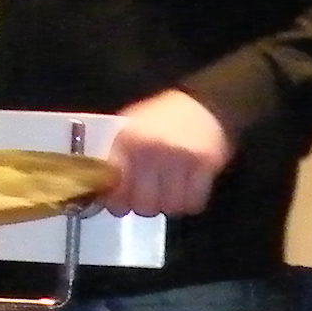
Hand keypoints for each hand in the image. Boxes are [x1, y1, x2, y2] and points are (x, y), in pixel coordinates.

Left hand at [104, 86, 231, 216]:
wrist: (203, 103)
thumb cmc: (162, 119)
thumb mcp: (131, 129)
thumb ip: (116, 158)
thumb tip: (104, 190)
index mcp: (129, 140)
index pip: (116, 188)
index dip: (117, 202)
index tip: (121, 203)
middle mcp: (153, 149)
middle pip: (144, 205)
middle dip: (144, 206)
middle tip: (148, 198)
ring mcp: (182, 157)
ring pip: (170, 207)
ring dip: (168, 205)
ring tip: (168, 191)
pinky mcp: (206, 164)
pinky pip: (194, 202)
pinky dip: (189, 202)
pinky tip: (186, 189)